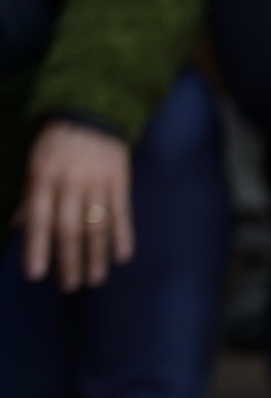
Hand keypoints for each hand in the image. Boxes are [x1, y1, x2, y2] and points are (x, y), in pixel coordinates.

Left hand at [14, 120, 133, 290]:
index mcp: (43, 177)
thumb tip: (20, 227)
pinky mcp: (119, 182)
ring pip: (96, 226)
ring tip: (95, 280)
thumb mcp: (36, 163)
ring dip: (95, 256)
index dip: (38, 248)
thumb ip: (32, 198)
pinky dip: (123, 236)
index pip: (40, 220)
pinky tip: (122, 257)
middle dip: (68, 261)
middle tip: (69, 286)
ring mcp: (97, 183)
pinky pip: (122, 213)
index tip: (36, 275)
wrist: (91, 112)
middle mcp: (70, 182)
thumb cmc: (58, 141)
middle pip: (69, 229)